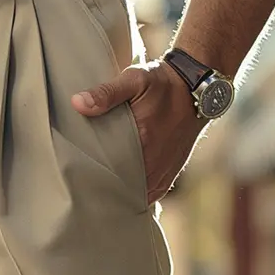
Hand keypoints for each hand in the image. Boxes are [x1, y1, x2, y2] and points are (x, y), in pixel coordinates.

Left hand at [72, 60, 207, 204]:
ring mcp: (165, 170)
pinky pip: (152, 193)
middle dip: (105, 191)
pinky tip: (122, 192)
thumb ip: (106, 93)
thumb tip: (78, 103)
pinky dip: (137, 195)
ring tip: (100, 192)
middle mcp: (156, 162)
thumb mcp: (134, 80)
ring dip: (121, 194)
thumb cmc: (163, 83)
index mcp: (144, 141)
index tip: (77, 179)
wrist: (197, 85)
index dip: (94, 180)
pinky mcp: (172, 171)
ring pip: (138, 195)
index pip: (112, 174)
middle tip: (83, 188)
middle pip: (124, 190)